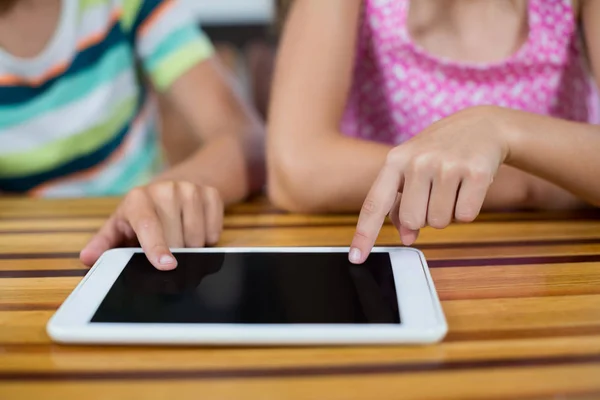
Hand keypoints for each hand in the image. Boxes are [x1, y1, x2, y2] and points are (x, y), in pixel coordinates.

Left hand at [80, 181, 223, 269]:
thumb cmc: (143, 214)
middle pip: (177, 238)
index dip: (156, 247)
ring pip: (198, 237)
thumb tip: (87, 259)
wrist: (174, 187)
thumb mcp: (121, 226)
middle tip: (168, 250)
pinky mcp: (211, 193)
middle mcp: (165, 189)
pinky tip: (197, 229)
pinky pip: (215, 231)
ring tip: (180, 239)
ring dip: (192, 248)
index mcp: (138, 198)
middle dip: (175, 253)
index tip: (166, 265)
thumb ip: (105, 244)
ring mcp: (191, 189)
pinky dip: (208, 238)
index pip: (148, 225)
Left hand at [349, 106, 510, 263]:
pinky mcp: (476, 172)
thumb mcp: (411, 169)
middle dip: (424, 216)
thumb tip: (406, 237)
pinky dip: (468, 209)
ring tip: (452, 187)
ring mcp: (447, 165)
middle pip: (413, 221)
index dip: (364, 233)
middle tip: (435, 193)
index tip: (356, 258)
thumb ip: (401, 203)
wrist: (482, 126)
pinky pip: (466, 216)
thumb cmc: (439, 151)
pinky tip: (468, 186)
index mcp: (395, 160)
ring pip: (439, 222)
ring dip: (447, 213)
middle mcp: (418, 161)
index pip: (375, 203)